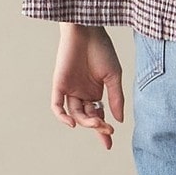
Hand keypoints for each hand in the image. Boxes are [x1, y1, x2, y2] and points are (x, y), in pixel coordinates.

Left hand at [50, 25, 124, 150]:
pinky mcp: (59, 84)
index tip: (109, 144)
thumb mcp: (114, 76)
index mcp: (96, 91)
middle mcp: (82, 93)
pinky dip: (62, 116)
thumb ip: (116, 99)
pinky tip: (72, 124)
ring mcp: (70, 89)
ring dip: (85, 121)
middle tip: (106, 130)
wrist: (87, 30)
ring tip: (97, 123)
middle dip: (97, 126)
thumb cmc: (102, 49)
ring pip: (75, 114)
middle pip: (87, 117)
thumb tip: (119, 121)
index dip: (102, 131)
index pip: (99, 115)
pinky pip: (57, 105)